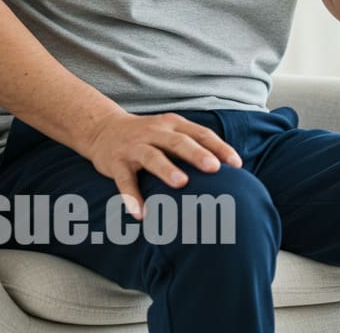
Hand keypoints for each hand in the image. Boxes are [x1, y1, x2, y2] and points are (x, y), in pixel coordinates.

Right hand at [85, 112, 241, 218]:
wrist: (103, 129)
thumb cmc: (148, 136)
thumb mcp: (170, 132)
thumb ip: (194, 144)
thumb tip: (228, 168)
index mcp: (173, 124)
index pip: (201, 133)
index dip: (219, 147)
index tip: (236, 164)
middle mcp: (155, 132)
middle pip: (178, 142)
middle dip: (197, 154)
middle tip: (214, 168)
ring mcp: (134, 146)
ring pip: (152, 156)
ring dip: (167, 169)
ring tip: (181, 183)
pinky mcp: (116, 162)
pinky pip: (124, 180)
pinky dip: (131, 197)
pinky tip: (140, 214)